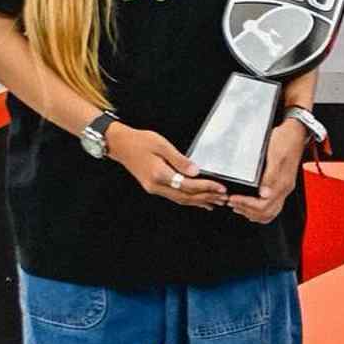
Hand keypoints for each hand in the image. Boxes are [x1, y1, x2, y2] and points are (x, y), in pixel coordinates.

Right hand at [108, 124, 227, 207]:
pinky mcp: (154, 187)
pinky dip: (189, 200)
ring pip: (181, 200)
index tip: (220, 187)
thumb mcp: (162, 145)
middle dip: (206, 197)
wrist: (120, 145)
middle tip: (223, 198)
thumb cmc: (139, 141)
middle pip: (186, 197)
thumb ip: (180, 159)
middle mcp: (156, 185)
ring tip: (216, 202)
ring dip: (199, 202)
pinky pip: (175, 197)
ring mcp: (154, 188)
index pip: (188, 185)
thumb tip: (196, 171)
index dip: (206, 187)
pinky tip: (200, 202)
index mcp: (159, 174)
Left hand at [227, 119, 307, 225]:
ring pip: (270, 212)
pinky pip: (271, 205)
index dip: (246, 204)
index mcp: (282, 183)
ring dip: (252, 212)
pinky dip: (259, 209)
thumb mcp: (275, 155)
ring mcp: (283, 188)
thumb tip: (264, 194)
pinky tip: (249, 203)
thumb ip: (270, 176)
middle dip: (247, 210)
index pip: (264, 205)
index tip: (233, 198)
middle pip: (266, 213)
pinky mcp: (281, 185)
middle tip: (232, 202)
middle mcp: (284, 189)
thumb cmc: (284, 140)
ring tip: (238, 205)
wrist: (295, 133)